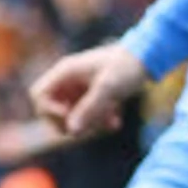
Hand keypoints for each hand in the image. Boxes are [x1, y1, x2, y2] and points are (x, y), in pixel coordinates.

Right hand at [32, 43, 151, 137]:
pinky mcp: (89, 95)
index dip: (50, 111)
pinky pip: (85, 115)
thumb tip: (71, 131)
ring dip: (88, 123)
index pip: (39, 95)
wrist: (148, 57)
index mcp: (65, 71)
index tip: (71, 117)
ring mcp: (77, 88)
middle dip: (70, 122)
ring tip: (110, 122)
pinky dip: (97, 121)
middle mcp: (67, 79)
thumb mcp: (109, 88)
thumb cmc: (127, 66)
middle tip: (91, 125)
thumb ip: (89, 109)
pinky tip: (115, 121)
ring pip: (70, 116)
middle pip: (51, 109)